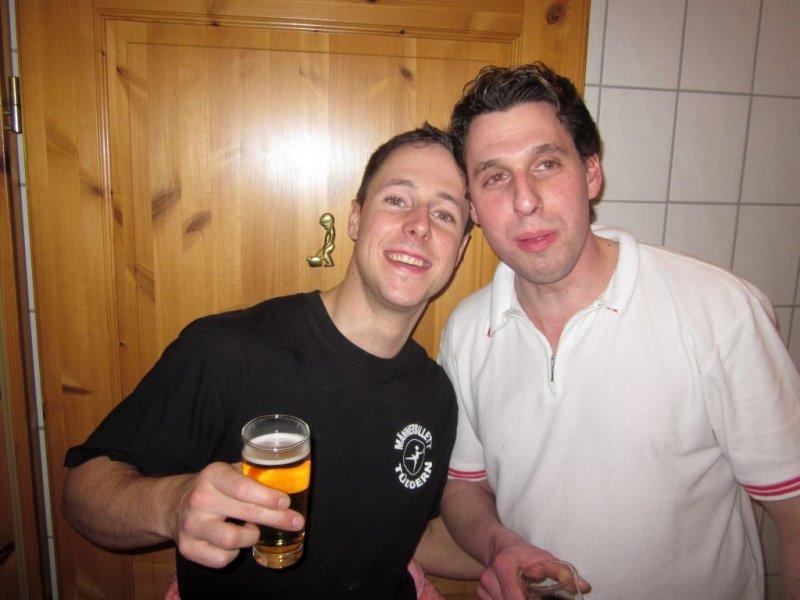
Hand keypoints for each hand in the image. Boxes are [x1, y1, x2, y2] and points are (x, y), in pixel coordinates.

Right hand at [168, 462, 302, 568]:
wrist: (174, 504)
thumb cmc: (214, 487)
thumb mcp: (230, 471)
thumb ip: (254, 474)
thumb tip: (288, 482)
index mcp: (213, 475)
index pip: (243, 488)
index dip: (267, 496)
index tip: (285, 502)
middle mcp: (200, 499)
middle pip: (245, 514)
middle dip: (276, 519)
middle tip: (296, 522)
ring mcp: (191, 525)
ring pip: (232, 540)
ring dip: (251, 537)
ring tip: (254, 530)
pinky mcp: (187, 547)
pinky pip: (220, 558)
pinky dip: (234, 553)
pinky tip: (234, 542)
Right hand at [476, 531, 589, 599]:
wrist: (499, 546)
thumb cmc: (524, 553)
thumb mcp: (544, 558)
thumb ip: (563, 572)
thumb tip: (585, 587)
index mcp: (504, 566)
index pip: (513, 597)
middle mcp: (489, 576)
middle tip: (534, 595)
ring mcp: (483, 586)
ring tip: (526, 593)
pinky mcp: (481, 593)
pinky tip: (516, 596)